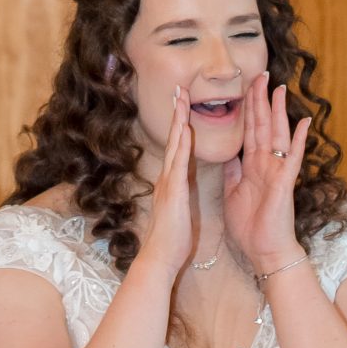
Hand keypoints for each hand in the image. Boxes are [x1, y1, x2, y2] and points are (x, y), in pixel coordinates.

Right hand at [138, 86, 195, 282]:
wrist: (160, 257)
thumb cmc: (172, 239)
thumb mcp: (180, 209)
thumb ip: (180, 193)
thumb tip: (183, 182)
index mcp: (172, 182)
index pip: (178, 149)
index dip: (181, 126)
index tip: (184, 105)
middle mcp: (168, 177)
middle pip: (174, 140)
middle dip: (177, 114)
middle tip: (179, 90)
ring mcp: (168, 182)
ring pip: (175, 145)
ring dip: (178, 121)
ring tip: (181, 99)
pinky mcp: (173, 191)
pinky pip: (179, 163)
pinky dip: (182, 145)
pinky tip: (185, 130)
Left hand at [221, 75, 308, 275]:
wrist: (264, 250)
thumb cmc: (250, 226)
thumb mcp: (233, 193)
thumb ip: (232, 172)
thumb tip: (229, 155)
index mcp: (252, 165)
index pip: (249, 130)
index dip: (248, 109)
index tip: (247, 87)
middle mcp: (266, 163)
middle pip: (262, 125)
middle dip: (261, 100)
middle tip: (261, 75)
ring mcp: (277, 170)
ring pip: (277, 134)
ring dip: (278, 111)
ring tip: (280, 88)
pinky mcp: (284, 182)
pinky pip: (292, 157)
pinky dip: (298, 139)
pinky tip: (304, 122)